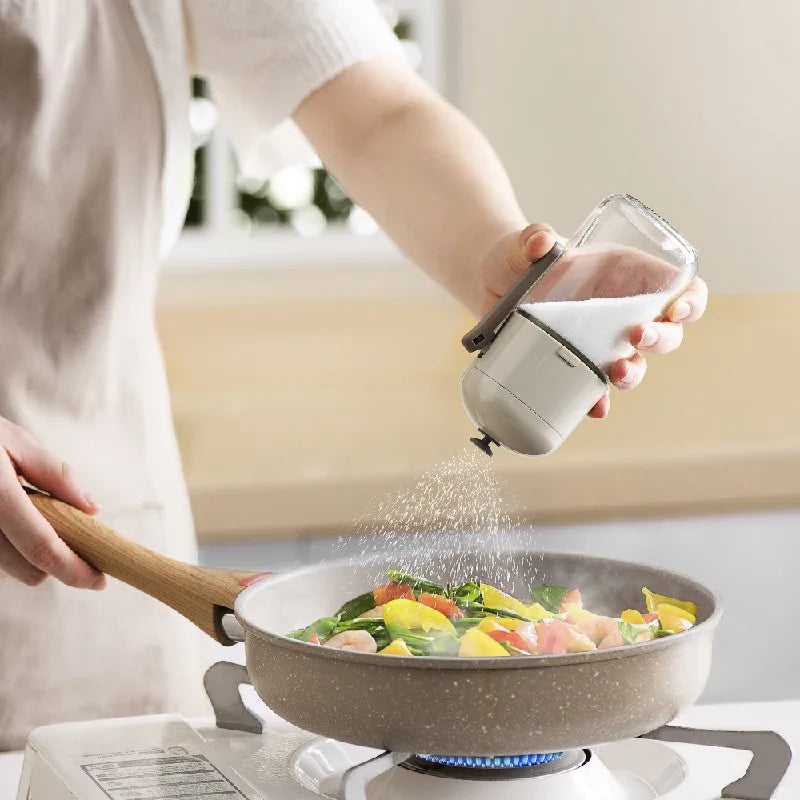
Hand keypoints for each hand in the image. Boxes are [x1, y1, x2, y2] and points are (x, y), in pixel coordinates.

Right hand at [0, 417, 104, 587]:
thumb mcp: (14, 441)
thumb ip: (53, 474)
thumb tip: (91, 508)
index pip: (41, 547)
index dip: (74, 570)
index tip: (100, 581)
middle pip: (28, 568)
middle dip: (58, 561)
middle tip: (77, 538)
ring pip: (10, 565)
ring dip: (31, 553)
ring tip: (36, 514)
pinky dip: (10, 544)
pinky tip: (14, 518)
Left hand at [480, 223, 708, 418]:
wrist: (490, 285)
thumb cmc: (516, 257)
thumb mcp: (521, 244)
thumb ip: (531, 238)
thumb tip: (540, 241)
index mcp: (625, 274)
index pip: (678, 287)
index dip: (690, 300)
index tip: (677, 309)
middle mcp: (620, 310)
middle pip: (665, 332)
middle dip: (662, 339)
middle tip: (638, 337)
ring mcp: (599, 341)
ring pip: (635, 364)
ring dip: (633, 373)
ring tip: (616, 372)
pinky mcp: (575, 362)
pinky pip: (595, 387)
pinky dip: (597, 400)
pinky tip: (594, 407)